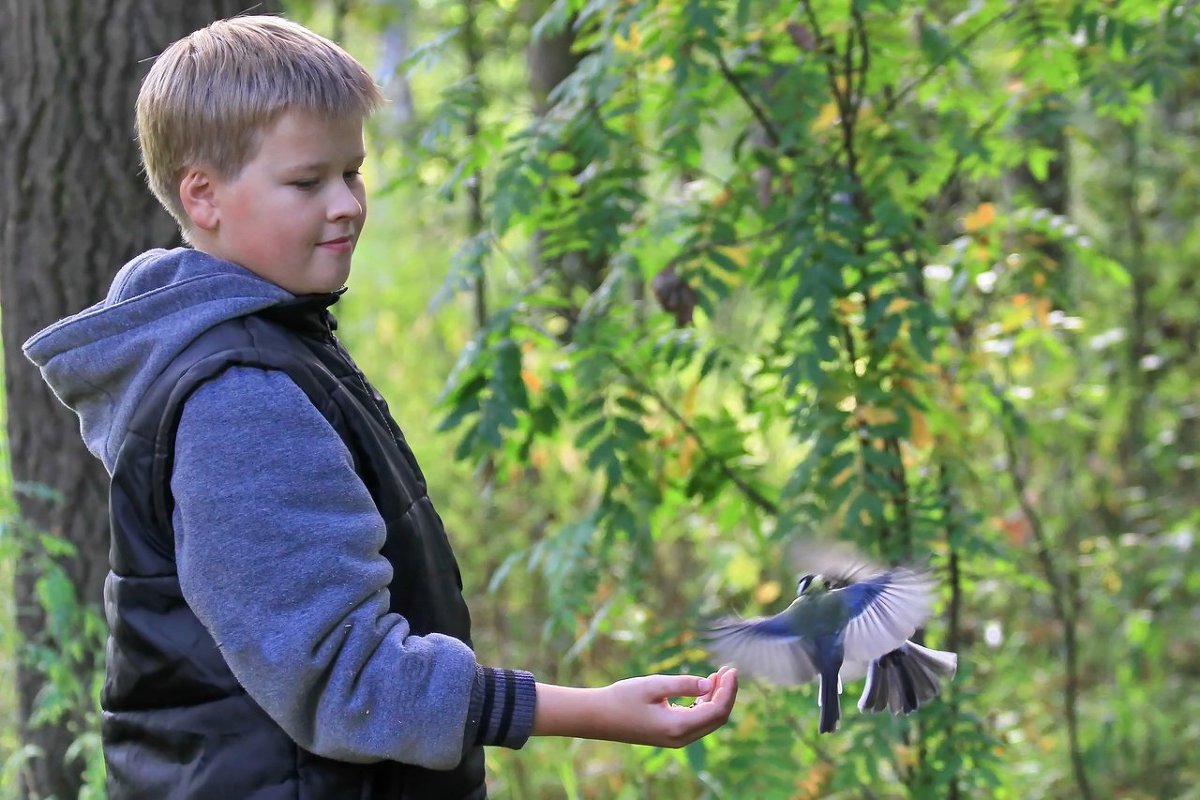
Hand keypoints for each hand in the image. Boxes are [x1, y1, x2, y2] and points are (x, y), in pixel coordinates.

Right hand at [532, 666, 737, 747]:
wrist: (599, 717)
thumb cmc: (623, 698)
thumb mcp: (653, 685)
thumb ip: (682, 684)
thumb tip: (710, 683)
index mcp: (678, 726)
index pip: (717, 710)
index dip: (728, 690)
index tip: (731, 670)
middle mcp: (681, 737)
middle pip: (717, 718)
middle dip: (726, 694)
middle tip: (728, 670)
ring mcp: (676, 739)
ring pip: (708, 721)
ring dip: (716, 698)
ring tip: (719, 675)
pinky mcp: (670, 734)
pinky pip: (697, 721)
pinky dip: (705, 704)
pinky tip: (704, 688)